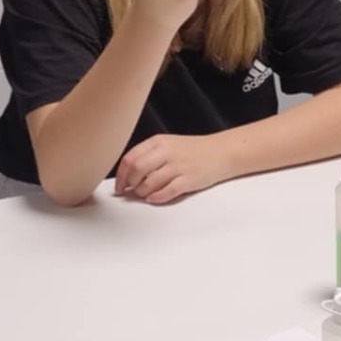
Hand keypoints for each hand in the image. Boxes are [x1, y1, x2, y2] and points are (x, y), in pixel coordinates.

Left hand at [114, 132, 230, 204]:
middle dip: (130, 184)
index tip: (119, 186)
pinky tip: (154, 198)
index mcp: (158, 141)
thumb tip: (127, 176)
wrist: (222, 152)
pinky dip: (157, 197)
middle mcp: (167, 152)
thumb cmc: (192, 151)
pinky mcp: (189, 179)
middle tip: (130, 192)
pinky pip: (168, 191)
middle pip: (137, 169)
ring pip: (150, 182)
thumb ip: (148, 156)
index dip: (121, 175)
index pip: (130, 158)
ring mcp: (179, 166)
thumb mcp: (168, 145)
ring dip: (143, 192)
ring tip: (144, 195)